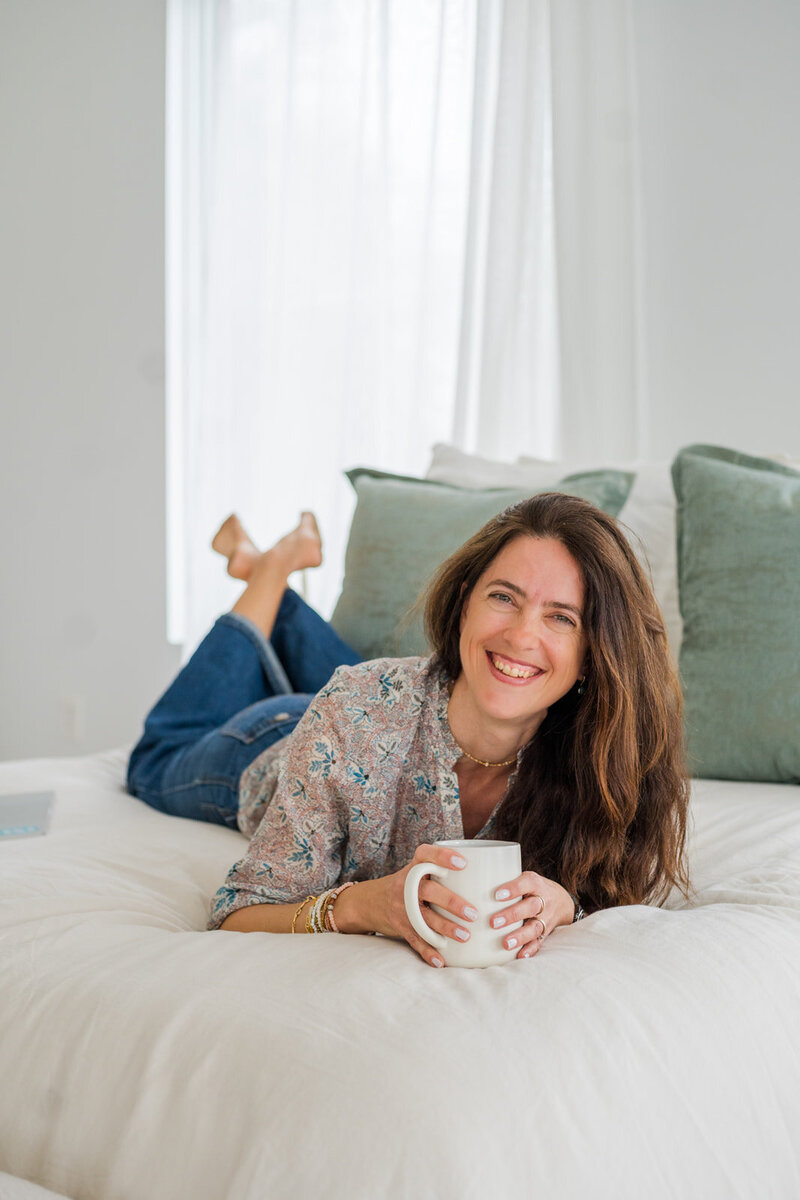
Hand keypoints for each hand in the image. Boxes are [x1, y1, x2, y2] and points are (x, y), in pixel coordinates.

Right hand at [338, 843, 475, 967]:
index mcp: (413, 867)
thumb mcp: (417, 871)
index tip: (463, 863)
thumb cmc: (408, 885)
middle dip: (451, 903)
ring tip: (465, 936)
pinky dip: (428, 952)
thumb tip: (485, 878)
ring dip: (445, 929)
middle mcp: (405, 885)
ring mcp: (401, 907)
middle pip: (428, 891)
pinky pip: (414, 940)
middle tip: (473, 914)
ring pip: (423, 919)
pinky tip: (441, 960)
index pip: (425, 854)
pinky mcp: (400, 926)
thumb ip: (441, 872)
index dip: (442, 856)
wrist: (371, 902)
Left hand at [487, 870, 574, 959]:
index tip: (496, 895)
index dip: (513, 889)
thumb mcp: (525, 878)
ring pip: (535, 928)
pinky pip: (539, 943)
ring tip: (505, 943)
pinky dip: (530, 950)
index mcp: (536, 884)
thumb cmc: (532, 889)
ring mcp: (546, 919)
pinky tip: (519, 955)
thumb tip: (473, 882)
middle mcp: (544, 901)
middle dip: (512, 915)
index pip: (526, 884)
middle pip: (531, 907)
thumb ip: (506, 880)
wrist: (562, 902)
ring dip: (520, 936)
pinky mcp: (546, 934)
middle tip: (492, 922)